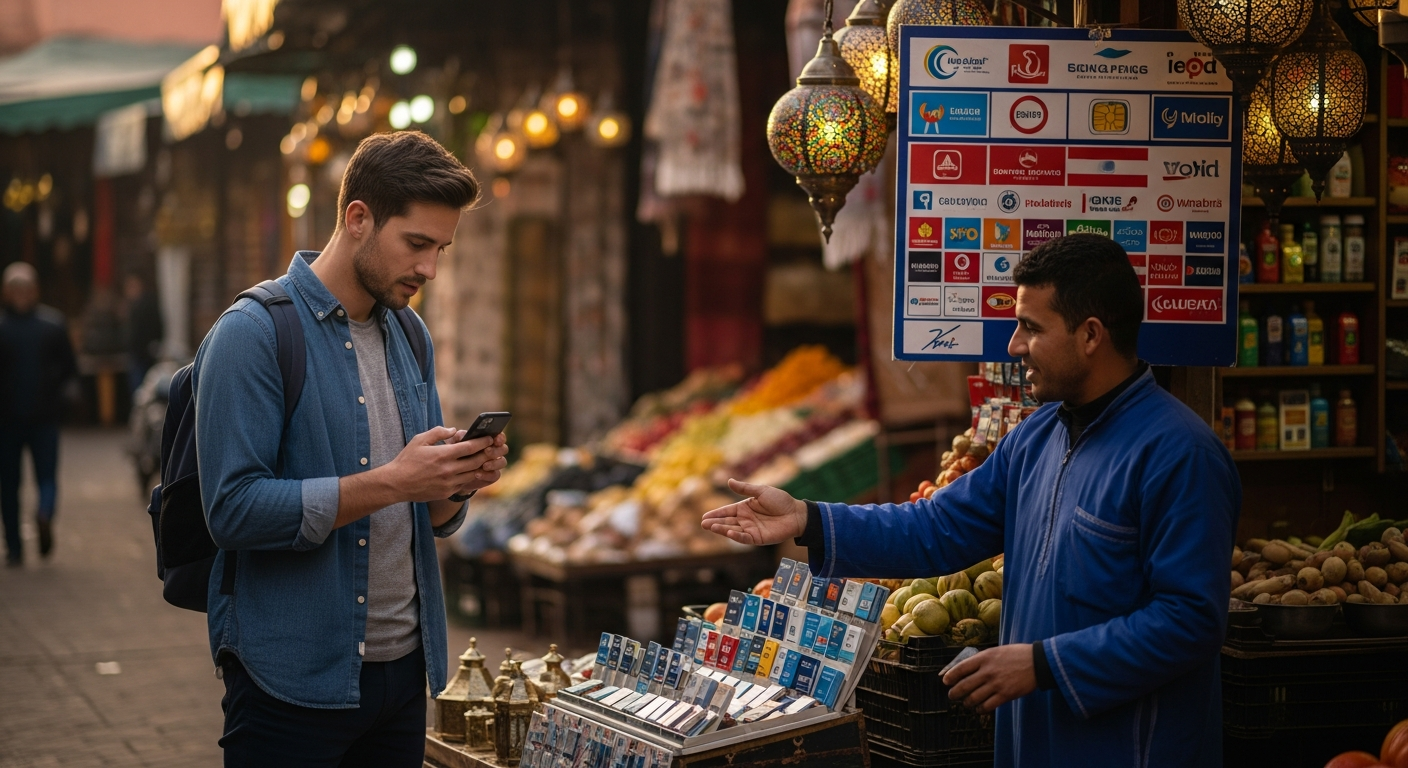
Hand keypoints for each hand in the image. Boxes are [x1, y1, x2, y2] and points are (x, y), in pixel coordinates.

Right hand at [384, 427, 500, 502]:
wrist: (396, 484)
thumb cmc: (407, 460)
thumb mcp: (420, 440)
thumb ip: (438, 432)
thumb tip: (454, 430)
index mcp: (443, 455)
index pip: (470, 447)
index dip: (482, 442)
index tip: (490, 437)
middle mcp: (448, 470)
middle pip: (476, 461)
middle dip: (486, 454)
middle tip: (493, 448)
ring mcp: (449, 483)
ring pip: (473, 474)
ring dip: (480, 466)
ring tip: (485, 459)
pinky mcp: (447, 492)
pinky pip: (464, 484)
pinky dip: (470, 477)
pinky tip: (472, 471)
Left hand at [452, 432, 508, 494]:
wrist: (454, 472)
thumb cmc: (456, 452)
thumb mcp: (454, 443)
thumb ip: (458, 437)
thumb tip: (461, 434)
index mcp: (489, 440)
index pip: (499, 437)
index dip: (500, 437)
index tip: (495, 439)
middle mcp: (495, 451)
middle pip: (504, 449)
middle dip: (496, 450)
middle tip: (487, 451)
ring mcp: (494, 464)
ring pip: (502, 462)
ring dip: (494, 463)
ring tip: (484, 465)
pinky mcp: (491, 476)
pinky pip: (495, 475)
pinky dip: (487, 475)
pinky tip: (477, 474)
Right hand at [699, 479, 807, 545]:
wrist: (796, 513)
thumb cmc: (781, 500)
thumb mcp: (762, 491)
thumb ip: (745, 489)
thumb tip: (729, 481)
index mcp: (745, 507)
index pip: (727, 511)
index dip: (716, 513)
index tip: (704, 516)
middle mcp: (746, 519)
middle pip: (727, 522)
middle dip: (715, 523)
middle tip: (703, 524)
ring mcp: (751, 529)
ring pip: (733, 530)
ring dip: (722, 529)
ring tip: (711, 527)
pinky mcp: (758, 538)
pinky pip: (744, 538)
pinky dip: (736, 536)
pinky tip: (728, 532)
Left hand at [942, 643, 1036, 713]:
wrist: (1037, 662)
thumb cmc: (1017, 655)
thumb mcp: (996, 651)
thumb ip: (983, 660)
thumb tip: (968, 669)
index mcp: (984, 658)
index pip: (960, 668)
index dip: (950, 676)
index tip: (946, 681)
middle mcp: (987, 671)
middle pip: (964, 685)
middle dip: (955, 693)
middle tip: (952, 696)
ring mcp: (996, 684)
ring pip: (973, 698)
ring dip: (967, 703)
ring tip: (966, 703)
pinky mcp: (1005, 695)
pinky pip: (987, 706)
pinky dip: (981, 709)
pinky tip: (979, 709)